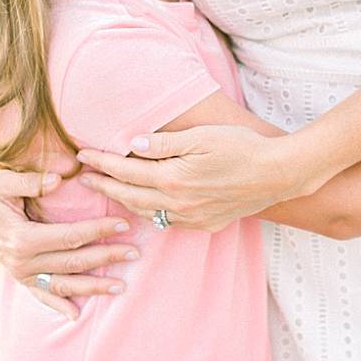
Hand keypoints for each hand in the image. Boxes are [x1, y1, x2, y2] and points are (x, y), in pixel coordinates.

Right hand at [0, 140, 141, 320]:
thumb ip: (30, 182)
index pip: (71, 236)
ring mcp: (22, 273)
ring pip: (64, 285)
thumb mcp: (1, 182)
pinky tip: (77, 316)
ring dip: (93, 287)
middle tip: (135, 252)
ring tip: (121, 286)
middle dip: (106, 257)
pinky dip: (58, 306)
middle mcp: (23, 262)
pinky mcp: (20, 277)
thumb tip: (58, 178)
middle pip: (74, 262)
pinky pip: (42, 296)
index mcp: (23, 238)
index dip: (99, 230)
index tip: (124, 222)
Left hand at [76, 125, 299, 232]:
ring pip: (146, 212)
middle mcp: (177, 204)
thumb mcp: (200, 136)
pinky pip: (168, 222)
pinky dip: (151, 213)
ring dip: (124, 201)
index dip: (101, 163)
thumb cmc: (241, 147)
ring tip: (110, 191)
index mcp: (172, 179)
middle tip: (85, 178)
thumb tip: (132, 144)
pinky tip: (147, 205)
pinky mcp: (205, 224)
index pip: (125, 171)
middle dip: (104, 186)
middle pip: (129, 196)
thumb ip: (163, 143)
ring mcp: (191, 218)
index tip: (83, 155)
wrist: (277, 174)